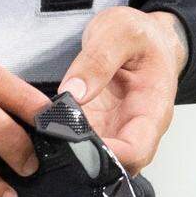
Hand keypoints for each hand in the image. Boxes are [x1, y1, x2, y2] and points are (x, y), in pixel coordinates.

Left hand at [58, 7, 186, 171]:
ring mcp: (115, 129)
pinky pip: (80, 141)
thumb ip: (98, 60)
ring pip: (94, 157)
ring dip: (69, 152)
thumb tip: (74, 93)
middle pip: (114, 163)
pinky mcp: (97, 125)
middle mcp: (135, 127)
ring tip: (43, 137)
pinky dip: (62, 139)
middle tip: (51, 143)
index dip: (109, 156)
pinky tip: (42, 131)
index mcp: (153, 109)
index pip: (137, 150)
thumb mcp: (121, 33)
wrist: (146, 37)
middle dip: (83, 160)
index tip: (76, 146)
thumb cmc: (142, 36)